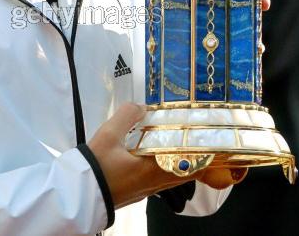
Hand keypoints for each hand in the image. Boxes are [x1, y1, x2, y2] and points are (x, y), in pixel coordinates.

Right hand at [88, 103, 242, 208]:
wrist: (80, 192)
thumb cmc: (95, 167)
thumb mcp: (109, 134)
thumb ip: (126, 116)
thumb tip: (140, 106)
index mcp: (154, 169)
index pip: (191, 164)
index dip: (208, 154)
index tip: (218, 141)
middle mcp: (157, 182)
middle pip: (189, 170)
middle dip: (200, 154)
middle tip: (206, 136)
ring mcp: (151, 188)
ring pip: (178, 174)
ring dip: (186, 159)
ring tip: (189, 140)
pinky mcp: (143, 189)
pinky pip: (166, 176)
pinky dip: (172, 164)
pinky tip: (164, 151)